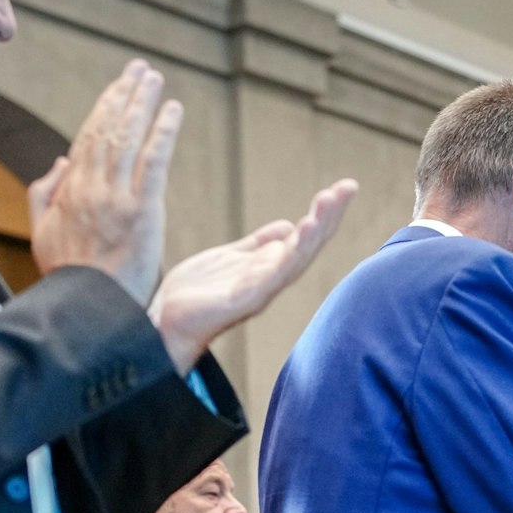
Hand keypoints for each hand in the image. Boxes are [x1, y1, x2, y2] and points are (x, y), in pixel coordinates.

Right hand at [29, 61, 182, 303]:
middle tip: (140, 69)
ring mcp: (116, 198)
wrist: (86, 308)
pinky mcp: (142, 212)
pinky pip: (154, 163)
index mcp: (70, 191)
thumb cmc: (68, 276)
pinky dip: (163, 133)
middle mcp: (91, 187)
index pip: (88, 138)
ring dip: (143, 103)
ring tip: (154, 79)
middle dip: (124, 94)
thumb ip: (44, 194)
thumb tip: (61, 160)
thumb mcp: (42, 234)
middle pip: (108, 129)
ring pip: (128, 138)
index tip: (118, 86)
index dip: (105, 108)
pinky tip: (173, 111)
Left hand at [148, 179, 355, 373]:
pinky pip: (272, 276)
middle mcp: (271, 279)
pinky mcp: (243, 301)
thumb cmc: (195, 296)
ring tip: (329, 201)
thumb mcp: (231, 258)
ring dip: (315, 230)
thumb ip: (258, 244)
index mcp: (268, 267)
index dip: (325, 212)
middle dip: (329, 216)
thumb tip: (287, 226)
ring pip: (296, 258)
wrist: (164, 324)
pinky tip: (298, 234)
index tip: (344, 187)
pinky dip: (288, 255)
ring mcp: (260, 291)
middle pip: (309, 245)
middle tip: (348, 187)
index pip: (305, 236)